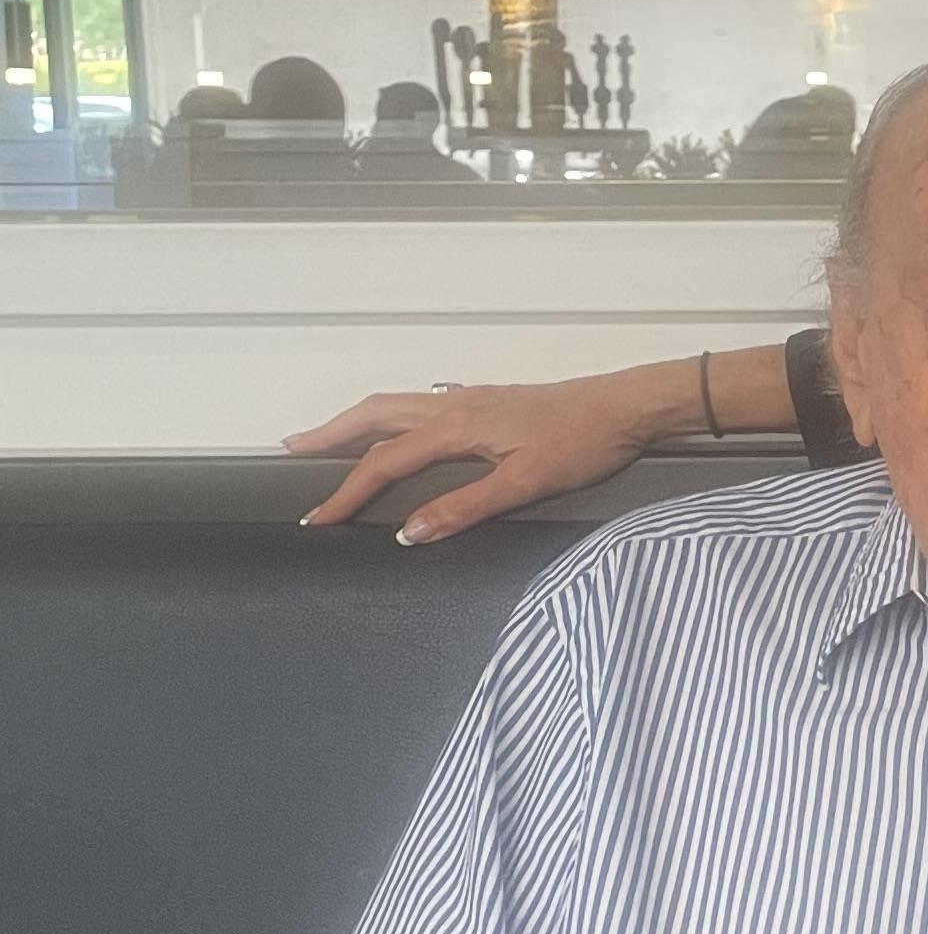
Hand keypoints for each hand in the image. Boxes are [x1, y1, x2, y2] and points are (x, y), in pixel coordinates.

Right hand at [286, 364, 695, 542]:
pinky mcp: (494, 402)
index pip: (386, 464)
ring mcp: (474, 400)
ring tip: (330, 436)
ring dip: (360, 420)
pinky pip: (428, 403)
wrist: (631, 407)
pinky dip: (399, 414)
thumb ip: (464, 508)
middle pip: (377, 415)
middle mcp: (457, 406)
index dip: (348, 494)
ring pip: (400, 404)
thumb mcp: (525, 484)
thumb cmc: (585, 442)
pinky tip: (406, 424)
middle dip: (332, 435)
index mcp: (457, 427)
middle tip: (291, 449)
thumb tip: (409, 533)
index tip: (317, 521)